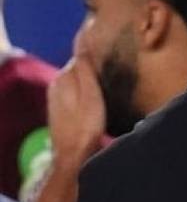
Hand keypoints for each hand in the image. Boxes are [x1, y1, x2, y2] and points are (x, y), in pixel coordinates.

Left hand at [47, 52, 104, 170]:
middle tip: (114, 74)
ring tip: (108, 88)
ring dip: (90, 84)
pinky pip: (75, 96)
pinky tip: (97, 104)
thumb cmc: (86, 126)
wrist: (73, 156)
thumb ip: (86, 70)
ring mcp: (56, 100)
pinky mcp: (61, 112)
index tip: (113, 61)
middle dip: (93, 71)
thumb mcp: (91, 95)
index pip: (80, 57)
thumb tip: (83, 45)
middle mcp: (56, 86)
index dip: (96, 58)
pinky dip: (85, 96)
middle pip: (78, 71)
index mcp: (63, 78)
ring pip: (77, 84)